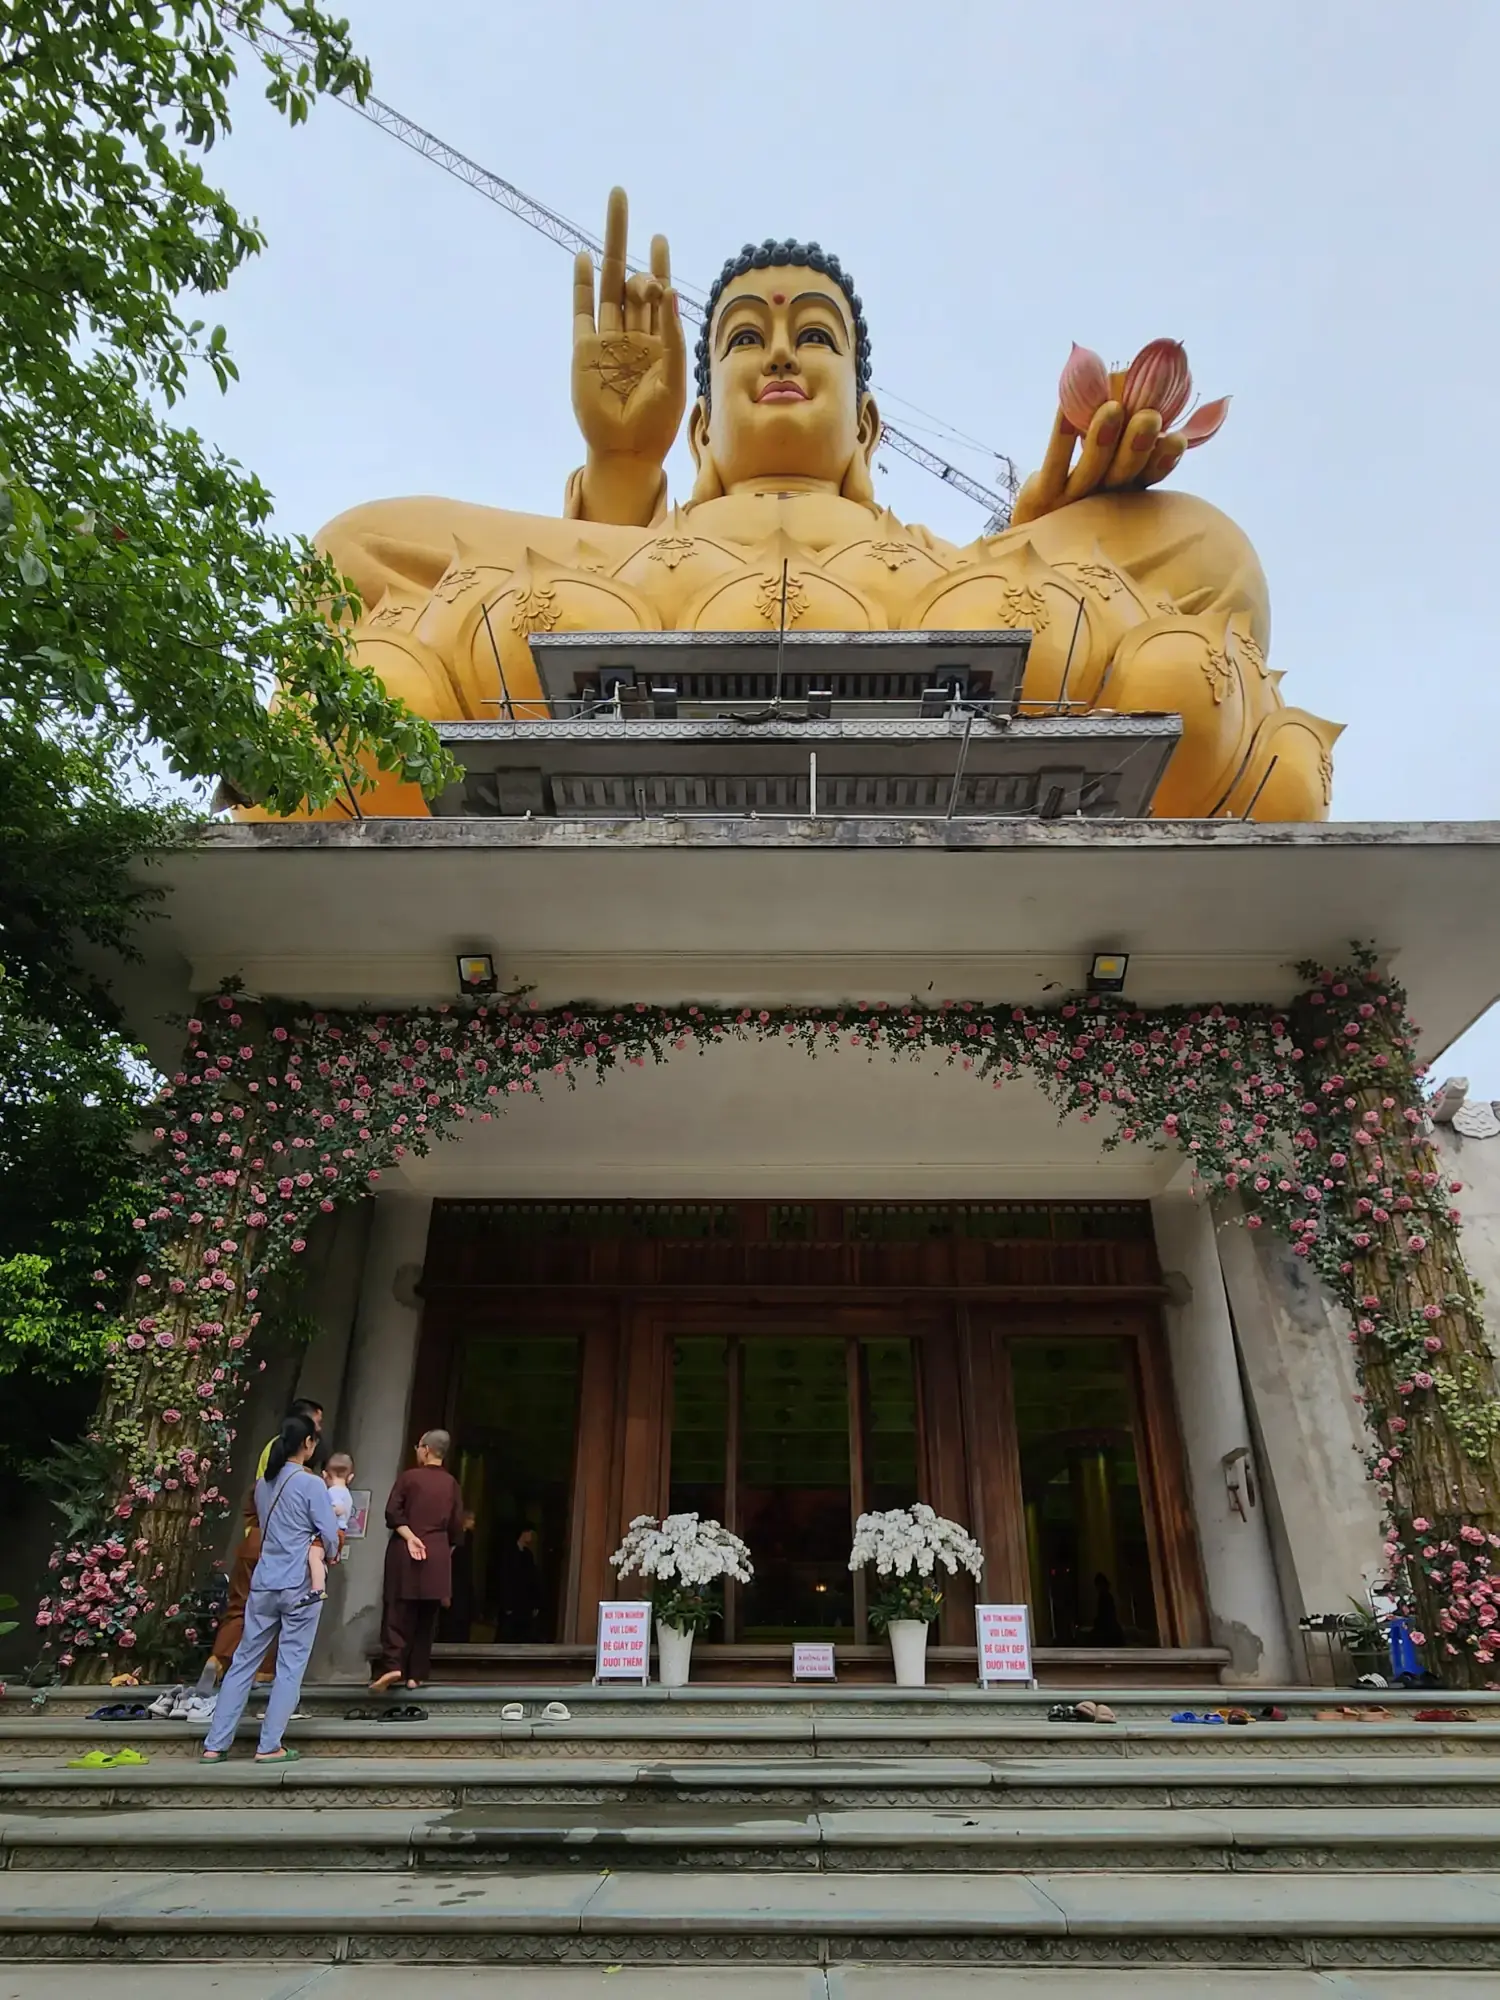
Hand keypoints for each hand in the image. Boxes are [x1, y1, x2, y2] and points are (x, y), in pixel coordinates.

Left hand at [400, 1529, 427, 1561]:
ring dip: (417, 1557)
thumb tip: (424, 1547)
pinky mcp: (411, 1551)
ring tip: (418, 1559)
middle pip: (419, 1554)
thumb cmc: (415, 1539)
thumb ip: (421, 1545)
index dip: (423, 1555)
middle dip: (420, 1557)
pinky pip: (412, 1555)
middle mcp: (418, 1550)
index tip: (424, 1558)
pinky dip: (413, 1556)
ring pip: (416, 1555)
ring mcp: (414, 1551)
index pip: (422, 1552)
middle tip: (420, 1559)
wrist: (410, 1538)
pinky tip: (414, 1558)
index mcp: (420, 1548)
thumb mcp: (419, 1541)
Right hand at [571, 186, 684, 475]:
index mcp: (657, 342)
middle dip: (627, 239)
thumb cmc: (656, 424)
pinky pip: (583, 311)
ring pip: (608, 288)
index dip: (658, 265)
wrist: (626, 452)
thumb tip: (669, 292)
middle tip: (621, 196)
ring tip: (615, 214)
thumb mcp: (676, 379)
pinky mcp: (584, 351)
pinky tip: (584, 258)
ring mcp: (606, 342)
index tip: (659, 237)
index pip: (658, 294)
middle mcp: (631, 336)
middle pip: (629, 279)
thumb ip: (673, 338)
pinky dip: (583, 285)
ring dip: (610, 253)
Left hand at [1010, 341, 1227, 529]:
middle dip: (1138, 445)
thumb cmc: (1068, 502)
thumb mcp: (1101, 469)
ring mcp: (1070, 500)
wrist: (1024, 548)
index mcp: (1124, 493)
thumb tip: (1139, 382)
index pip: (1149, 475)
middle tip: (1149, 418)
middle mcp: (1101, 499)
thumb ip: (1123, 436)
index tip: (1177, 439)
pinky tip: (1065, 409)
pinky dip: (1061, 438)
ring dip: (1103, 439)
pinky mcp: (1041, 498)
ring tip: (1112, 408)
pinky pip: (1054, 465)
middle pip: (1123, 473)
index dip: (1164, 459)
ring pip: (1091, 470)